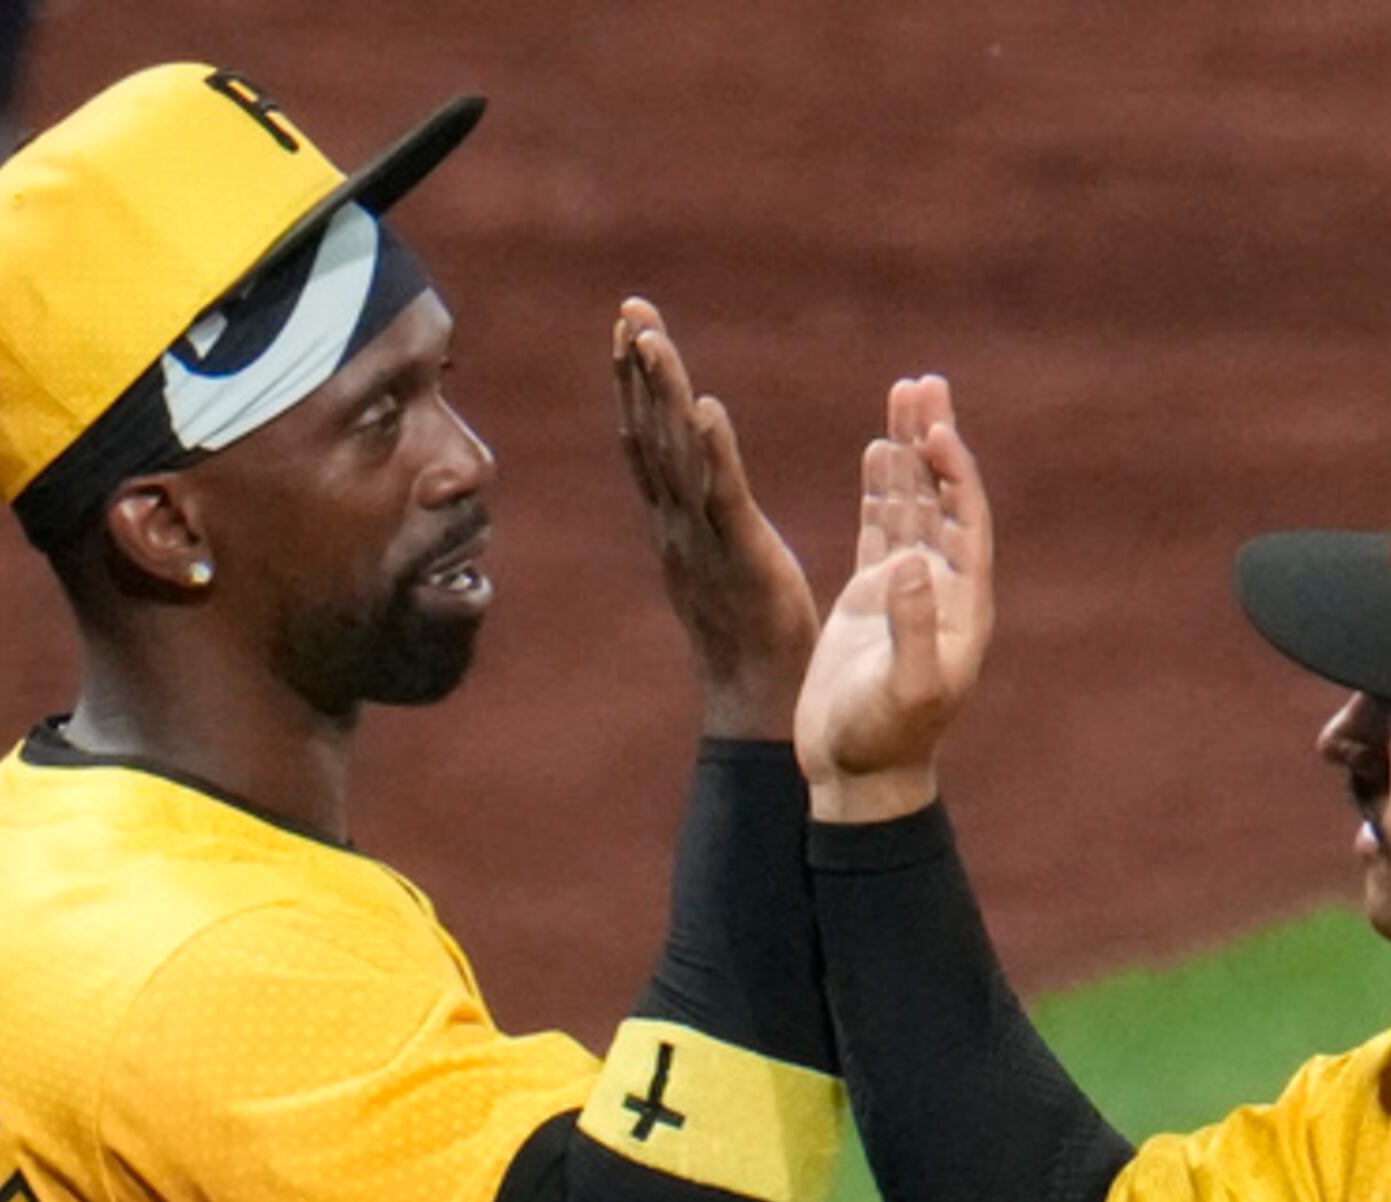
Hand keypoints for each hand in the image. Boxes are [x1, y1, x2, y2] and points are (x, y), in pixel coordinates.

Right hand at [612, 296, 816, 738]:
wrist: (759, 703)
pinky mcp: (742, 558)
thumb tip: (693, 480)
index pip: (649, 440)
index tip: (630, 327)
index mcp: (675, 523)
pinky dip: (712, 452)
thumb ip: (701, 518)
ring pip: (677, 455)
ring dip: (663, 393)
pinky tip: (706, 407)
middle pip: (650, 434)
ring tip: (651, 336)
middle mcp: (677, 525)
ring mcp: (704, 541)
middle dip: (638, 370)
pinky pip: (723, 497)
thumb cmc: (748, 637)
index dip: (636, 384)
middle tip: (631, 308)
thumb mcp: (718, 563)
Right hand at [796, 373, 993, 819]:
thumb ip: (913, 628)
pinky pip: (881, 527)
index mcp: (961, 604)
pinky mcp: (873, 597)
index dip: (955, 475)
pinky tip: (878, 447)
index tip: (937, 431)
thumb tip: (916, 565)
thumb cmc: (886, 740)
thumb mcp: (904, 689)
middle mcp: (942, 588)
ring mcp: (907, 589)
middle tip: (925, 384)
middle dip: (934, 441)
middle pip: (942, 497)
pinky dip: (881, 486)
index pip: (964, 521)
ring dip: (909, 451)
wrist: (859, 774)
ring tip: (904, 393)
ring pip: (911, 504)